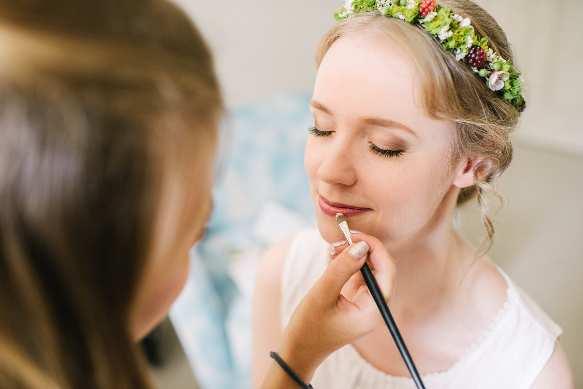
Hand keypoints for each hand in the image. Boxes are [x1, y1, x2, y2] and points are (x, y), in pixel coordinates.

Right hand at [278, 233, 395, 381]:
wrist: (298, 350)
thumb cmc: (308, 328)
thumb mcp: (322, 295)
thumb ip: (341, 269)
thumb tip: (360, 245)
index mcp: (373, 310)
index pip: (386, 271)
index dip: (374, 248)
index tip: (354, 235)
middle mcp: (374, 306)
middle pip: (379, 267)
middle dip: (362, 249)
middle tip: (341, 238)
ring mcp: (364, 302)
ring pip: (367, 269)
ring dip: (352, 254)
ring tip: (333, 246)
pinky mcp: (354, 299)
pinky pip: (356, 274)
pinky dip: (346, 262)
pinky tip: (332, 255)